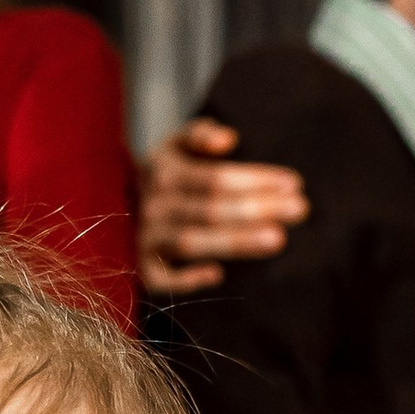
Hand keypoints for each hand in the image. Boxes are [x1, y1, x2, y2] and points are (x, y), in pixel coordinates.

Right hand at [137, 119, 311, 297]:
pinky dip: (186, 279)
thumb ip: (198, 134)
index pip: (215, 177)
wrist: (114, 206)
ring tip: (278, 239)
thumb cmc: (164, 175)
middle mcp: (154, 205)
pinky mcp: (142, 268)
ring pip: (192, 241)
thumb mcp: (174, 144)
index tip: (294, 183)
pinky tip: (218, 275)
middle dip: (257, 208)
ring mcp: (146, 238)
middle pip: (210, 208)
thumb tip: (229, 140)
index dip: (255, 179)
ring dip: (236, 241)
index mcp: (163, 170)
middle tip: (300, 210)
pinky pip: (161, 279)